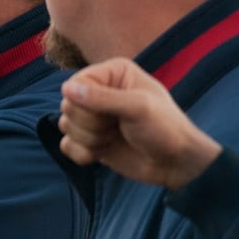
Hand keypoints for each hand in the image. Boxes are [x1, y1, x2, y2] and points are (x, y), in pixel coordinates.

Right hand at [58, 58, 221, 189]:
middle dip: (90, 124)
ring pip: (65, 126)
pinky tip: (104, 152)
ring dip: (89, 140)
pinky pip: (66, 145)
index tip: (112, 114)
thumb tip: (66, 89)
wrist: (174, 163)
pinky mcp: (87, 140)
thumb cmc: (165, 129)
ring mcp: (92, 117)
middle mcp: (98, 91)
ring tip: (114, 139)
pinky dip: (83, 154)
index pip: (76, 83)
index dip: (85, 103)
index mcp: (112, 74)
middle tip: (116, 127)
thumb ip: (102, 98)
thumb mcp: (138, 108)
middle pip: (67, 106)